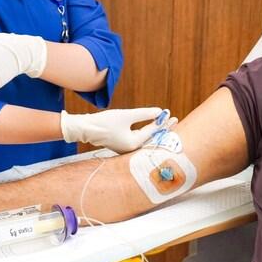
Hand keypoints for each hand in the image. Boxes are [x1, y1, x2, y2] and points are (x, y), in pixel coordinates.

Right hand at [61, 108, 177, 153]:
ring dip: (156, 130)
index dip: (161, 121)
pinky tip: (153, 128)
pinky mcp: (123, 145)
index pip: (152, 132)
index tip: (169, 112)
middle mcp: (132, 149)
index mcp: (133, 144)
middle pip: (152, 138)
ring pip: (147, 139)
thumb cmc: (104, 122)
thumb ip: (144, 114)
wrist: (86, 128)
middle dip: (163, 128)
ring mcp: (127, 149)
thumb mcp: (126, 115)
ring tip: (167, 123)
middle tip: (175, 119)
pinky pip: (140, 139)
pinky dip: (148, 133)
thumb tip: (159, 111)